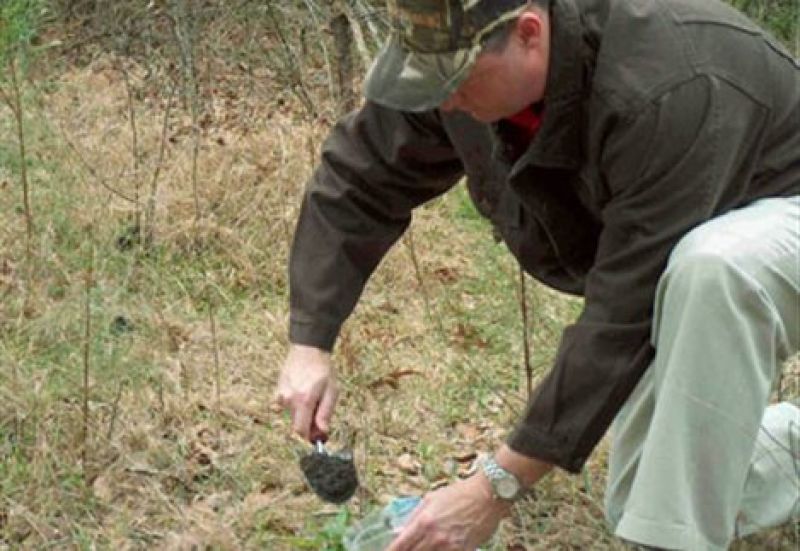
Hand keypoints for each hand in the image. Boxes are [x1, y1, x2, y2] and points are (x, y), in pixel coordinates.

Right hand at [275, 344, 337, 441]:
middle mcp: (289, 400)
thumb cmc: (323, 370)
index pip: (300, 431)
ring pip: (291, 414)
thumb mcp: (332, 391)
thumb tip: (322, 433)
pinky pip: (283, 406)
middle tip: (318, 407)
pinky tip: (300, 391)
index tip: (317, 433)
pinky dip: (292, 404)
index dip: (309, 436)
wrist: (308, 350)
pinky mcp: (277, 390)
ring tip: (310, 395)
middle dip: (307, 421)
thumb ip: (325, 413)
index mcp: (304, 401)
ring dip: (300, 411)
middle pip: (296, 424)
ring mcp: (281, 395)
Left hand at [385, 474, 510, 550]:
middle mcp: (435, 537)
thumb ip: (413, 517)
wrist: (487, 495)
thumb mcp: (431, 499)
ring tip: (419, 549)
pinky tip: (435, 550)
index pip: (400, 545)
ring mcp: (450, 547)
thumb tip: (399, 532)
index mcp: (424, 522)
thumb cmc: (459, 493)